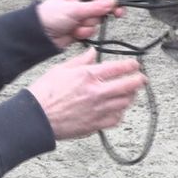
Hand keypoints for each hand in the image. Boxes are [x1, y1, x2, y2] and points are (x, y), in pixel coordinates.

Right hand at [27, 49, 147, 140]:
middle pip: (128, 85)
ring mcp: (98, 110)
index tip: (135, 64)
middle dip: (139, 80)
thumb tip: (92, 53)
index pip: (118, 68)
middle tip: (142, 78)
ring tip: (131, 92)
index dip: (131, 65)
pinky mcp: (95, 125)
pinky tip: (118, 109)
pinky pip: (116, 119)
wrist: (36, 118)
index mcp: (88, 76)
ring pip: (125, 102)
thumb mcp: (60, 69)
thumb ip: (80, 61)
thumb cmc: (44, 94)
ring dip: (131, 96)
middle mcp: (97, 92)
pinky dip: (120, 113)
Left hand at [37, 0, 124, 49]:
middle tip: (117, 13)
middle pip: (104, 2)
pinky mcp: (81, 26)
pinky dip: (84, 32)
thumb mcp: (73, 9)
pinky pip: (92, 28)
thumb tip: (112, 2)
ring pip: (98, 18)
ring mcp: (82, 13)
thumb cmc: (49, 17)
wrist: (40, 37)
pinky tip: (74, 32)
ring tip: (77, 25)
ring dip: (89, 23)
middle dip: (104, 11)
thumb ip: (95, 7)